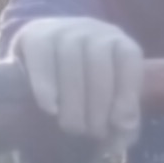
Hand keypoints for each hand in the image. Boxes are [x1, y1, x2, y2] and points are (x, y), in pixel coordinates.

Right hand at [13, 15, 143, 153]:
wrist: (40, 65)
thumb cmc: (84, 90)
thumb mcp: (108, 103)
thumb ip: (121, 119)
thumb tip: (124, 127)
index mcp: (118, 43)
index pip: (128, 56)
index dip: (126, 91)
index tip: (119, 122)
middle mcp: (93, 30)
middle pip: (98, 62)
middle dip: (98, 104)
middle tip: (92, 133)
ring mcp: (63, 29)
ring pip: (70, 60)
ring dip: (73, 100)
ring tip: (72, 127)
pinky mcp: (35, 34)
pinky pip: (42, 57)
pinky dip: (45, 85)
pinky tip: (50, 109)